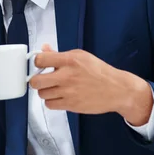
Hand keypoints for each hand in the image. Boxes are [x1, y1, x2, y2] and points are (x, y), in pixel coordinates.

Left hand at [29, 45, 153, 125]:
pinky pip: (49, 105)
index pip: (40, 60)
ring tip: (54, 88)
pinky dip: (52, 101)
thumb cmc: (99, 72)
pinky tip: (59, 96)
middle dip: (36, 80)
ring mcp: (68, 92)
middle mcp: (67, 76)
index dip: (37, 62)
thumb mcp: (80, 56)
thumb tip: (44, 49)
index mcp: (69, 60)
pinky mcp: (71, 105)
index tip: (40, 65)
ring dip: (45, 91)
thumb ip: (59, 54)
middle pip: (36, 81)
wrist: (117, 90)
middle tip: (42, 79)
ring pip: (42, 94)